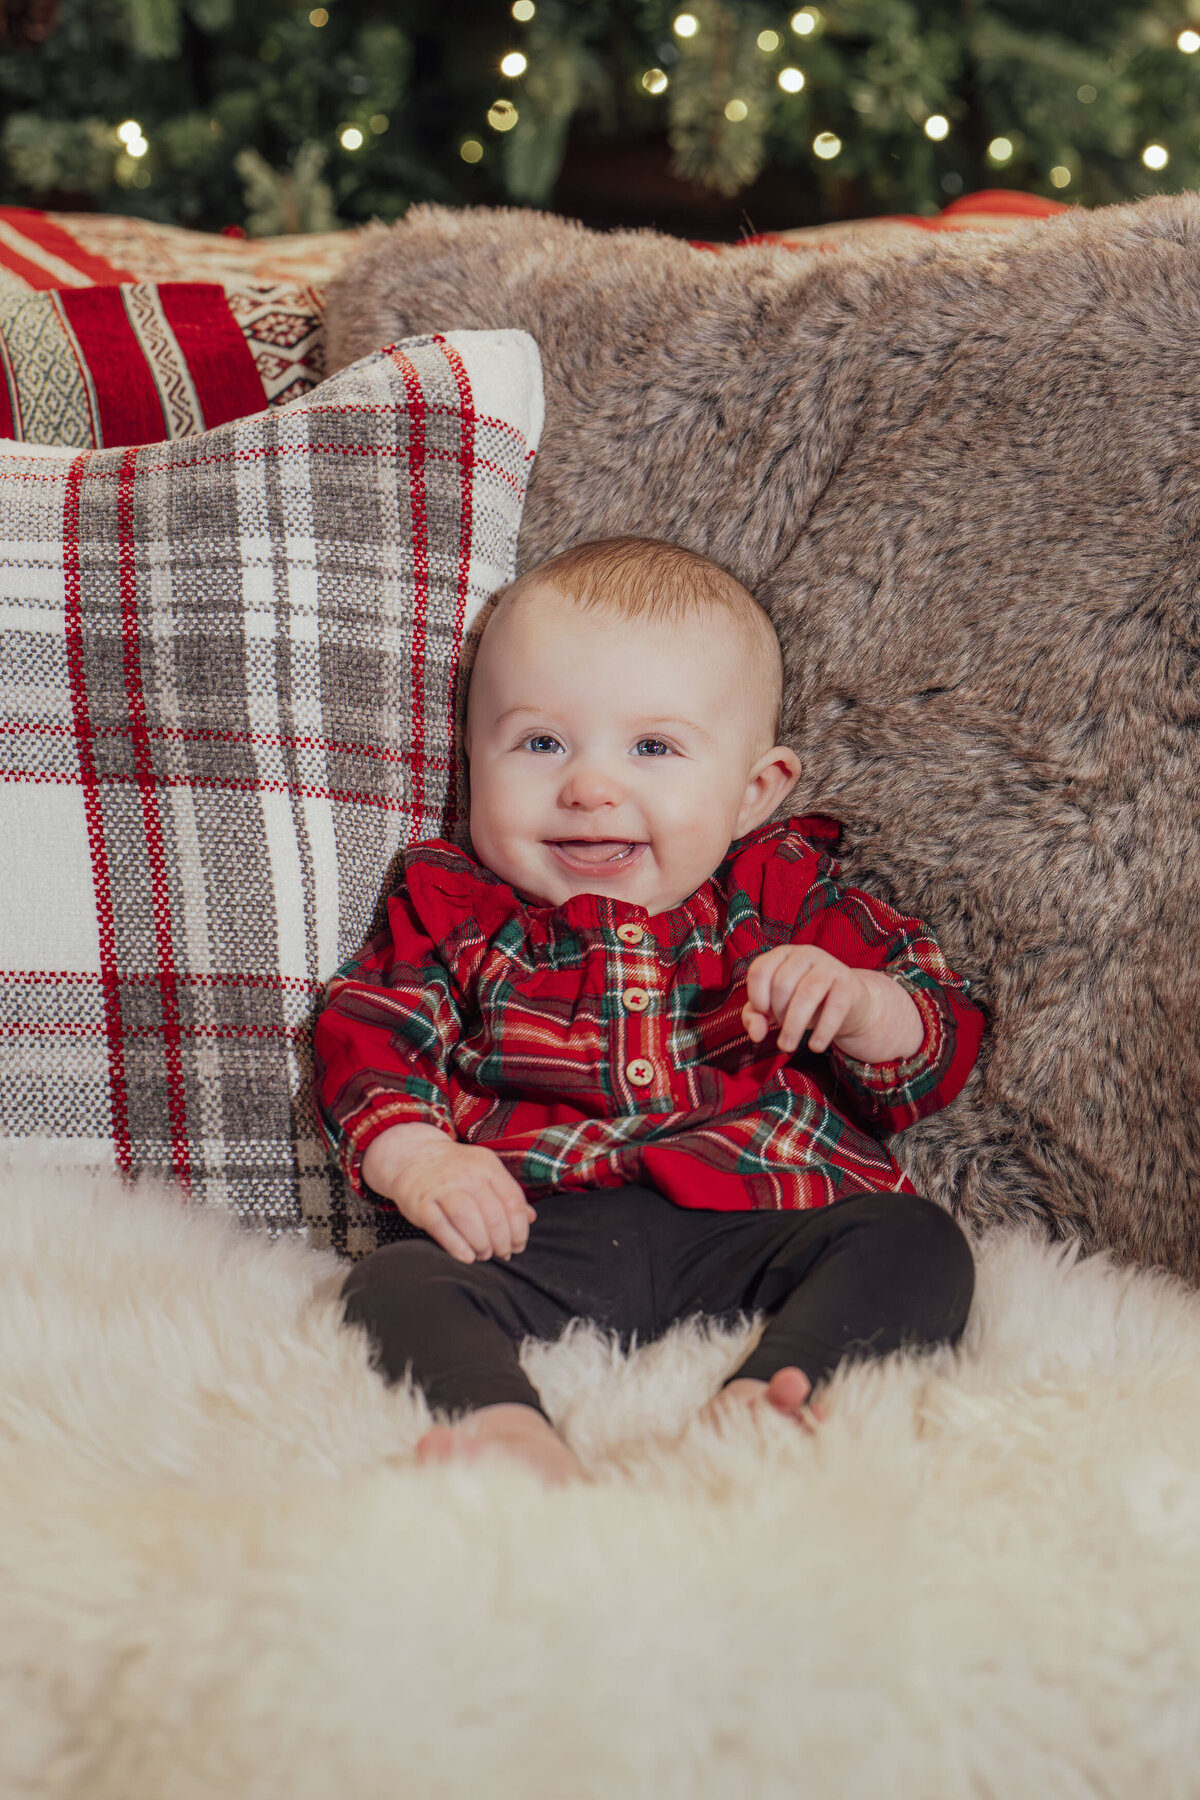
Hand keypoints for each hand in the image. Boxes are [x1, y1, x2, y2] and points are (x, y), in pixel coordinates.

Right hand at [361, 1124, 535, 1263]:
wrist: (413, 1156)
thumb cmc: (454, 1170)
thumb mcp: (484, 1172)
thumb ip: (507, 1194)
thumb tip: (531, 1218)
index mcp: (486, 1165)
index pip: (512, 1200)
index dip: (519, 1228)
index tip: (519, 1244)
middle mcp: (465, 1174)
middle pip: (492, 1213)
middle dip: (502, 1240)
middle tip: (502, 1253)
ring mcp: (441, 1187)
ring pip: (468, 1219)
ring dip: (481, 1243)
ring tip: (485, 1253)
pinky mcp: (421, 1203)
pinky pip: (441, 1227)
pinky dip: (457, 1246)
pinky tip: (467, 1256)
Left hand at [742, 944, 877, 1054]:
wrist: (848, 1004)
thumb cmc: (807, 1001)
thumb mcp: (775, 1005)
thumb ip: (755, 1015)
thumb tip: (756, 1034)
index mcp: (783, 954)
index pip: (760, 970)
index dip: (756, 996)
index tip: (763, 1013)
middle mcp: (805, 954)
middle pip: (782, 984)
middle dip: (778, 1013)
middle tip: (782, 1028)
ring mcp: (829, 967)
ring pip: (806, 994)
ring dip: (793, 1025)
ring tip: (788, 1046)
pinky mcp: (848, 984)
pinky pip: (834, 1008)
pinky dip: (822, 1031)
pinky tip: (815, 1045)